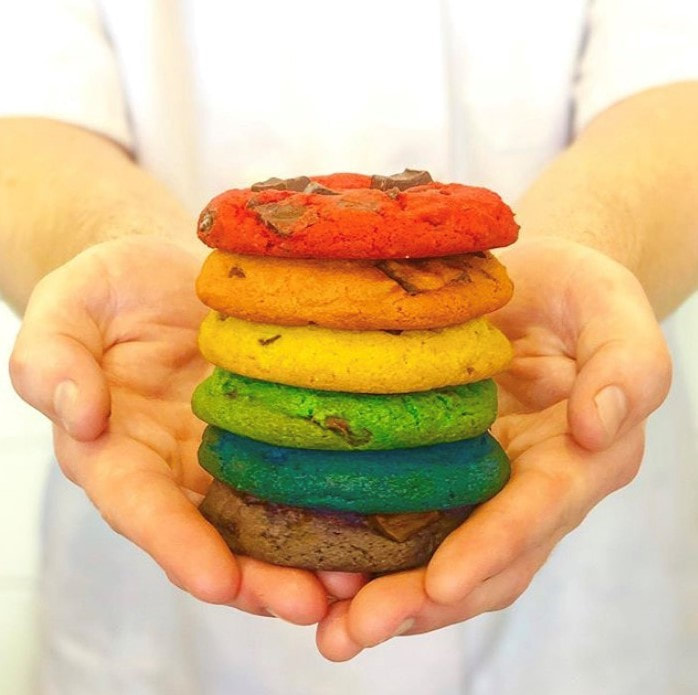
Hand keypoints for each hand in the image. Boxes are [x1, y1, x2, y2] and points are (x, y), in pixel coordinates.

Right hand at [9, 236, 363, 620]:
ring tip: (350, 585)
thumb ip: (53, 358)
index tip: (218, 581)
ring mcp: (226, 456)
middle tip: (307, 604)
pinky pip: (295, 480)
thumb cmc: (112, 287)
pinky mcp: (269, 436)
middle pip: (210, 536)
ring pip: (260, 523)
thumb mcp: (67, 305)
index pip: (140, 505)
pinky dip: (327, 512)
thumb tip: (79, 417)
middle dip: (256, 578)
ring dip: (301, 560)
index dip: (176, 544)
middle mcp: (174, 467)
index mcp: (117, 448)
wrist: (169, 271)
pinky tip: (368, 528)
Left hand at [315, 237, 671, 659]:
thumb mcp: (610, 306)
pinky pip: (411, 526)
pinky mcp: (442, 474)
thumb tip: (599, 429)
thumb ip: (626, 364)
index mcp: (580, 457)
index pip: (537, 511)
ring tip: (330, 626)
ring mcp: (484, 487)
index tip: (440, 581)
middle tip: (351, 631)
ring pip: (444, 560)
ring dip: (391, 598)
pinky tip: (324, 572)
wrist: (530, 284)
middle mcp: (532, 487)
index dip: (493, 547)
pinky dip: (374, 557)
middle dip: (423, 601)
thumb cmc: (573, 290)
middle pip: (485, 561)